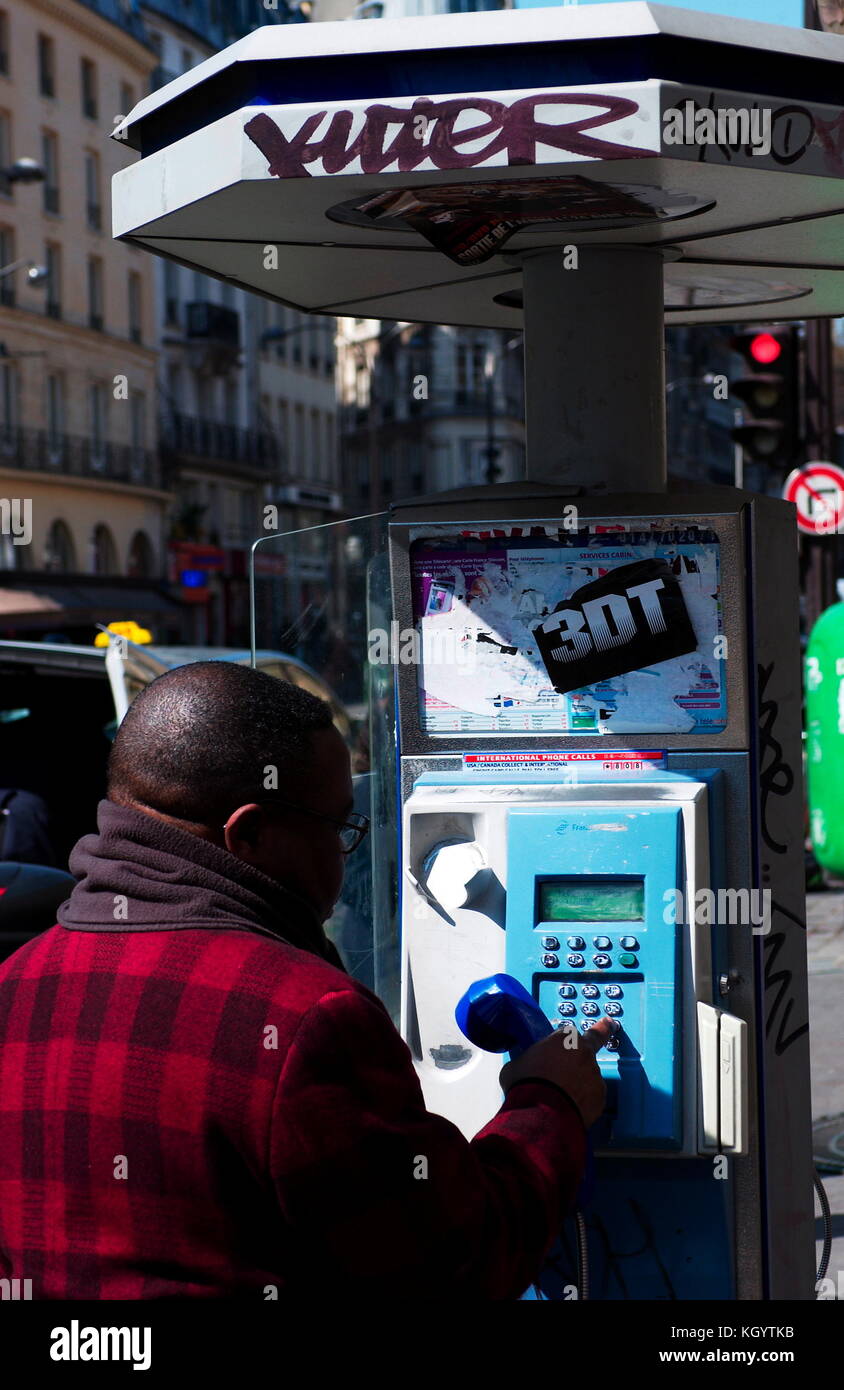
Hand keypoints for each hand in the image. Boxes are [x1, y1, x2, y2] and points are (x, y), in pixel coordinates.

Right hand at [499, 1017, 613, 1128]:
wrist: (539, 1114)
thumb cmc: (526, 1085)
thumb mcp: (516, 1065)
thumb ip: (527, 1060)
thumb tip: (525, 1067)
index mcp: (564, 1038)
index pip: (568, 1033)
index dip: (562, 1043)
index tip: (558, 1050)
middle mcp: (584, 1053)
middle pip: (589, 1046)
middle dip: (589, 1046)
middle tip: (599, 1035)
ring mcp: (595, 1075)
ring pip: (589, 1076)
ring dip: (579, 1082)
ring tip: (561, 1096)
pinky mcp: (600, 1098)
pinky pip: (592, 1097)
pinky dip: (583, 1101)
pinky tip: (569, 1108)